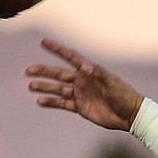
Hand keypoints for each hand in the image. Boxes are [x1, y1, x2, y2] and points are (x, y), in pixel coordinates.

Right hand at [25, 38, 143, 129]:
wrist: (129, 115)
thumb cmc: (124, 96)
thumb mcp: (113, 83)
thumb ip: (99, 74)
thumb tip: (84, 66)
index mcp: (89, 72)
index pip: (70, 57)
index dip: (57, 49)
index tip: (43, 42)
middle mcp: (82, 81)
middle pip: (58, 74)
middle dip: (43, 71)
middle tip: (28, 70)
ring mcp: (80, 94)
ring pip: (58, 89)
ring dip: (45, 87)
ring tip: (30, 86)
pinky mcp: (81, 107)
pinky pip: (63, 104)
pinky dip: (52, 103)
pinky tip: (40, 102)